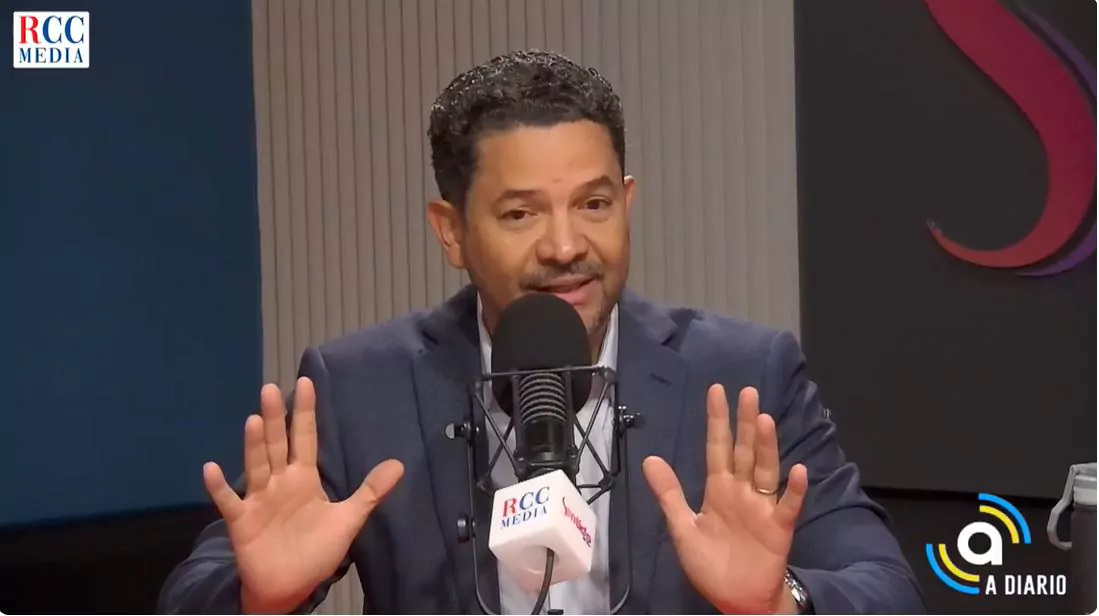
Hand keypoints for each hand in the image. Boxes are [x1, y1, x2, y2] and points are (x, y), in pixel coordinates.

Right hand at [202, 377, 404, 613]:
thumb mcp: (348, 520)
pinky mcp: (242, 521)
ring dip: (254, 445)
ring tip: (255, 420)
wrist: (290, 588)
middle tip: (271, 389)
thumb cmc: (315, 552)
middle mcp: (279, 482)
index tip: (306, 382)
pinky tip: (211, 468)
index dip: (306, 412)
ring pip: (257, 466)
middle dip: (276, 418)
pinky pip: (229, 502)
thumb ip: (370, 492)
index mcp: (304, 478)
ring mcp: (259, 500)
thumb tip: (399, 464)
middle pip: (278, 444)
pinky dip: (220, 487)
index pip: (306, 437)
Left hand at [643, 385, 808, 614]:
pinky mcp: (779, 528)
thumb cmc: (710, 564)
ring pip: (766, 469)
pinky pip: (787, 505)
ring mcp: (762, 507)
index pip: (717, 448)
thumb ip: (669, 494)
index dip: (717, 421)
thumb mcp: (683, 528)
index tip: (717, 391)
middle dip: (744, 422)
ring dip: (766, 446)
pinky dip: (794, 489)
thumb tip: (649, 459)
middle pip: (744, 450)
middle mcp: (742, 491)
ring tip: (764, 419)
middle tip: (747, 392)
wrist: (735, 599)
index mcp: (719, 490)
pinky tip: (798, 470)